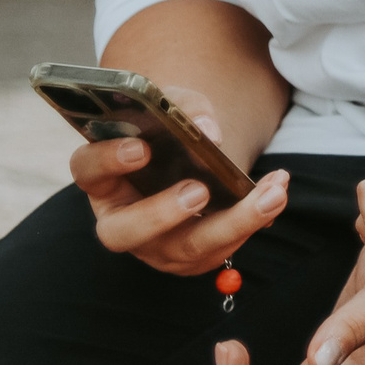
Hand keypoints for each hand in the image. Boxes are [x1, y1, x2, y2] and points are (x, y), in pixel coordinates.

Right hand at [72, 86, 289, 275]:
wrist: (191, 158)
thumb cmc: (171, 131)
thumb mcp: (176, 107)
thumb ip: (186, 109)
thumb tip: (208, 132)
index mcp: (103, 177)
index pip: (87, 171)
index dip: (108, 161)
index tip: (141, 148)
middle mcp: (121, 219)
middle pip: (124, 232)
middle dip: (162, 214)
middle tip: (198, 191)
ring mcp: (154, 245)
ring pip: (186, 249)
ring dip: (234, 222)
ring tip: (270, 193)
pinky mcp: (192, 257)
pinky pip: (222, 248)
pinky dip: (255, 218)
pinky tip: (277, 190)